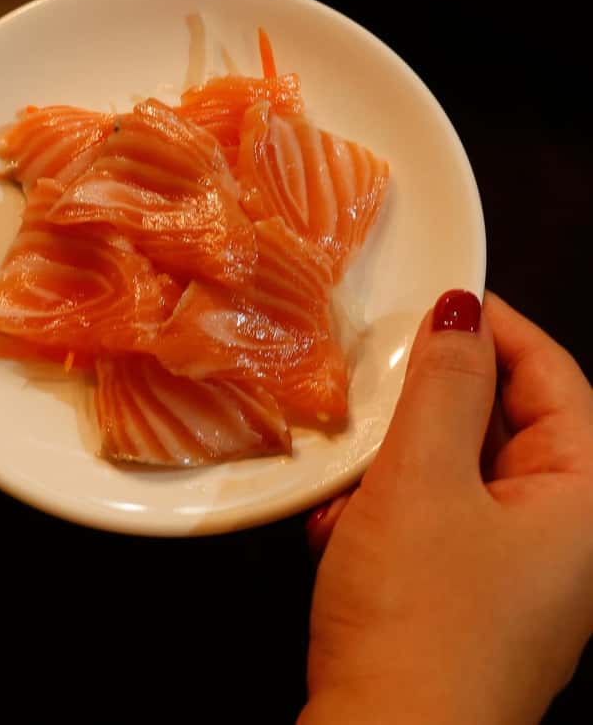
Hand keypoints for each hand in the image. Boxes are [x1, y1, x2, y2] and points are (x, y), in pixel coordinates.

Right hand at [298, 290, 592, 724]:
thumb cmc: (418, 612)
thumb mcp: (422, 481)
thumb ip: (443, 386)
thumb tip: (460, 308)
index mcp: (583, 500)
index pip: (555, 379)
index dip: (499, 328)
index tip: (435, 297)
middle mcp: (561, 533)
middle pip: (504, 424)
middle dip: (432, 401)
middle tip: (375, 377)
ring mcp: (512, 568)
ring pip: (457, 470)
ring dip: (396, 459)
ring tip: (349, 465)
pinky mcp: (464, 593)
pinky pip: (432, 516)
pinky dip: (387, 506)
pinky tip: (341, 522)